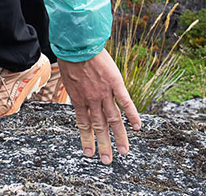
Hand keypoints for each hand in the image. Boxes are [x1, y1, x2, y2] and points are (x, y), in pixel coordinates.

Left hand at [58, 50, 140, 164]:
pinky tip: (137, 126)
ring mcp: (104, 93)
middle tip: (107, 161)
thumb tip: (77, 100)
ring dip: (118, 136)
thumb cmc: (70, 58)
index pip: (84, 124)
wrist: (77, 44)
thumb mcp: (67, 79)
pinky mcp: (115, 83)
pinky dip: (132, 115)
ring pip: (113, 119)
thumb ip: (75, 92)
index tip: (89, 154)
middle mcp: (92, 100)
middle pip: (99, 127)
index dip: (87, 139)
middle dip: (103, 145)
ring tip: (123, 152)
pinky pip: (125, 102)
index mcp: (79, 99)